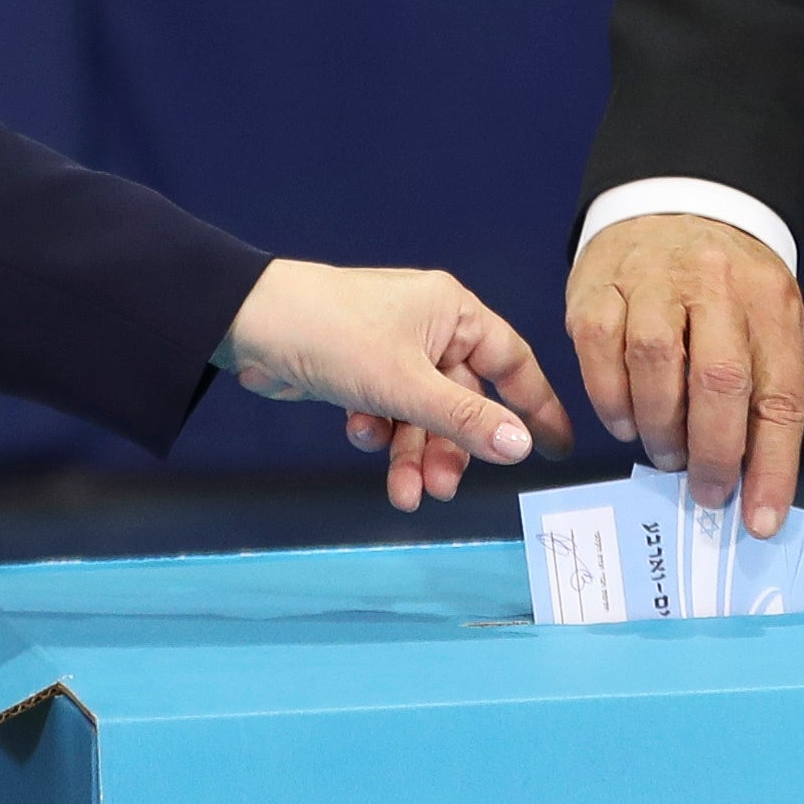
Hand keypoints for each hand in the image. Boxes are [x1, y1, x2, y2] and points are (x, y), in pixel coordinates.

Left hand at [218, 262, 569, 511]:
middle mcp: (429, 328)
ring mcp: (393, 350)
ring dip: (414, 454)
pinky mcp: (360, 371)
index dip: (536, 407)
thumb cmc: (330, 332)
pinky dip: (379, 433)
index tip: (555, 449)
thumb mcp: (405, 384)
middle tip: (442, 489)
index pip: (512, 362)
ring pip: (422, 415)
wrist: (247, 325)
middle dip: (450, 449)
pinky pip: (388, 412)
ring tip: (403, 490)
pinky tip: (360, 434)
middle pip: (462, 401)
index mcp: (452, 312)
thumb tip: (521, 447)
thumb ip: (464, 419)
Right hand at [566, 212, 803, 539]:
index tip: (759, 520)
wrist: (678, 200)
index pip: (779, 395)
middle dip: (711, 454)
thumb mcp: (766, 327)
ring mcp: (651, 280)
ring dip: (660, 430)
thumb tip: (752, 492)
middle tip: (704, 491)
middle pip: (718, 381)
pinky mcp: (598, 286)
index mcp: (770, 302)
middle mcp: (714, 284)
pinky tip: (626, 420)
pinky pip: (600, 352)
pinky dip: (612, 400)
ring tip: (667, 453)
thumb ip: (762, 399)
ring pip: (655, 367)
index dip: (771, 466)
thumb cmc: (729, 287)